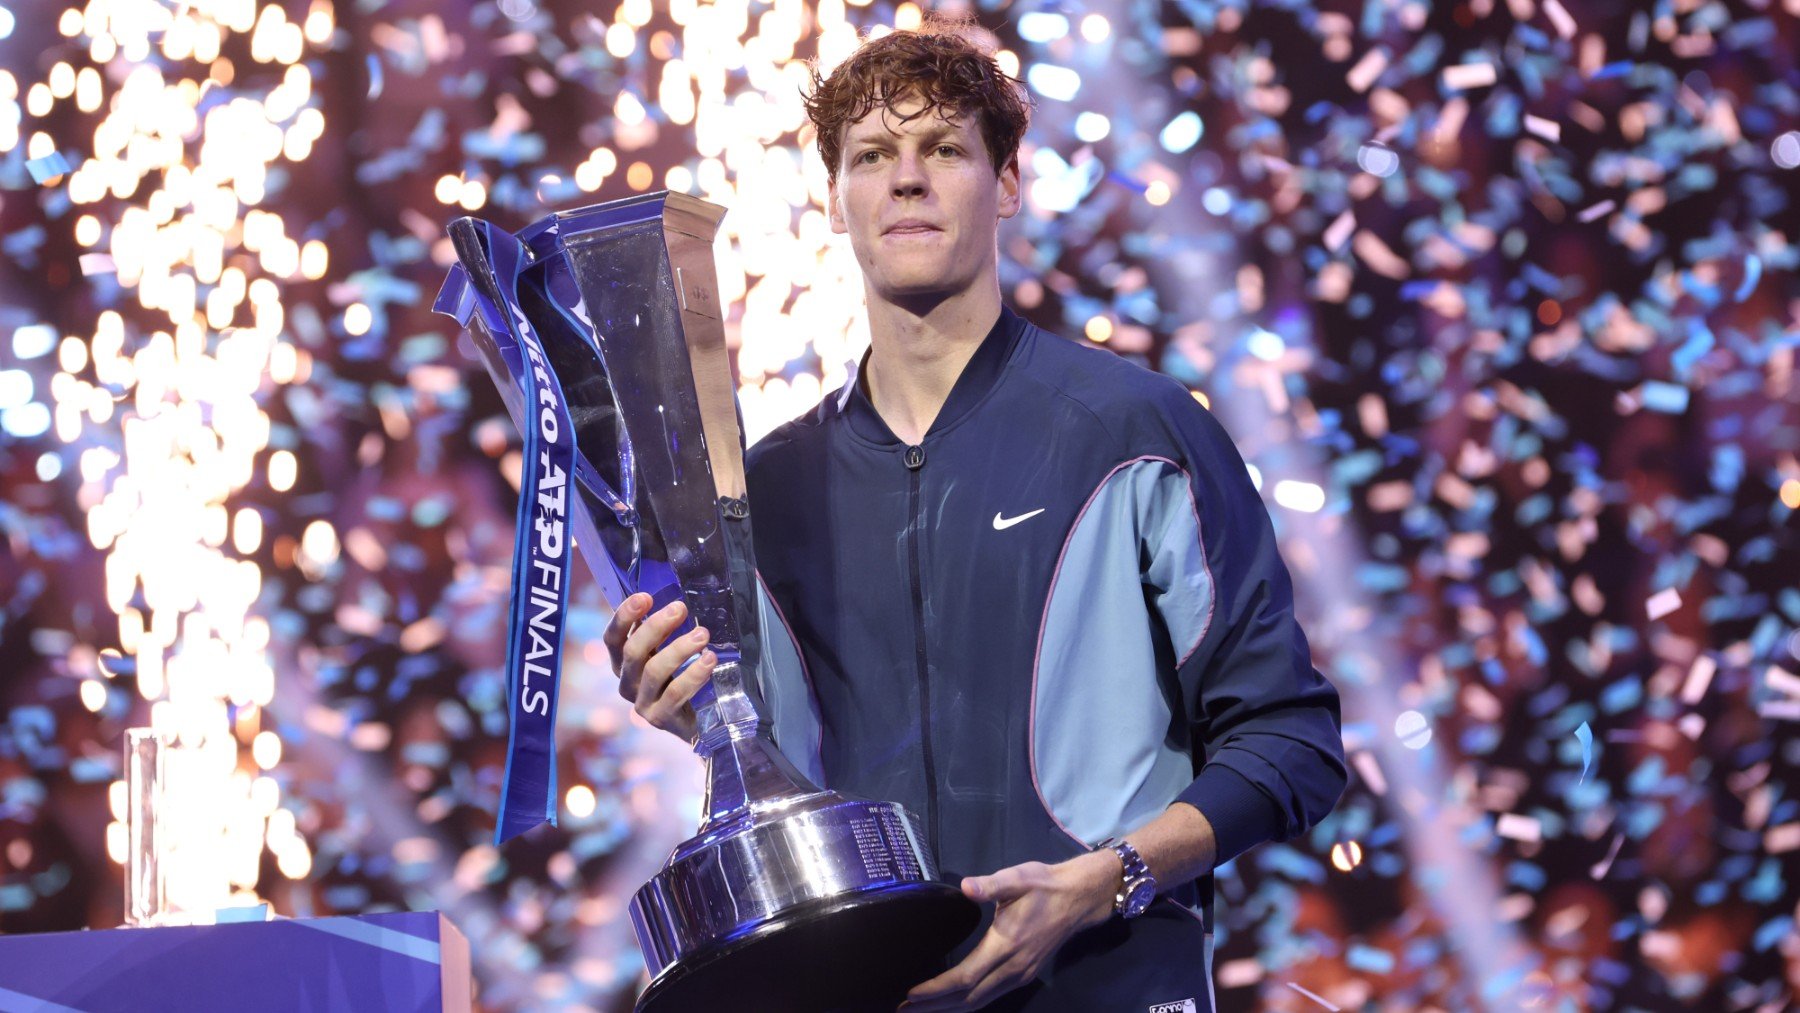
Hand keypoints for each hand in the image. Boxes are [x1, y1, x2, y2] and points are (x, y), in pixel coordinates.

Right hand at [602, 592, 716, 740]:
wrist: (696, 723)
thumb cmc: (679, 679)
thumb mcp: (665, 653)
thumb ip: (662, 633)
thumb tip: (675, 600)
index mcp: (623, 664)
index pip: (612, 639)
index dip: (624, 617)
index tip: (644, 597)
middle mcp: (626, 684)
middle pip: (633, 652)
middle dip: (655, 626)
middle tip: (680, 608)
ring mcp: (641, 703)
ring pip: (654, 671)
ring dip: (679, 648)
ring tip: (703, 634)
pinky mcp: (660, 719)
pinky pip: (675, 694)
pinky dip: (694, 674)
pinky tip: (709, 660)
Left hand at [899, 851, 1118, 1010]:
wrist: (1079, 898)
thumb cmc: (1044, 886)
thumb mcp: (1018, 878)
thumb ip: (991, 885)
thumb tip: (967, 886)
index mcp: (1006, 944)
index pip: (965, 978)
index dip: (937, 989)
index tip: (911, 994)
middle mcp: (1013, 967)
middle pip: (968, 999)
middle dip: (935, 1006)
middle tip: (903, 1009)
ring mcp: (1020, 974)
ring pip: (980, 1002)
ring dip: (949, 1009)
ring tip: (921, 1010)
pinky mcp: (1024, 974)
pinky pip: (990, 997)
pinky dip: (968, 1004)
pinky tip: (953, 1003)